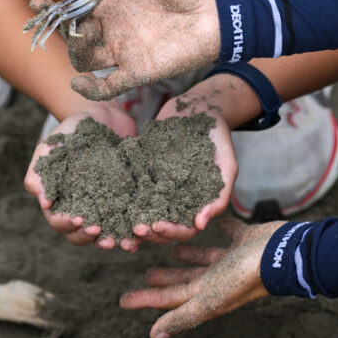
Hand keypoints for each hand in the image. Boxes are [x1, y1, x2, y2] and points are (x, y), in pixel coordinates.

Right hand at [23, 102, 145, 250]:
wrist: (100, 116)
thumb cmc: (70, 132)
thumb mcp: (50, 147)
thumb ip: (40, 172)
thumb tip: (44, 202)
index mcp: (60, 201)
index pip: (59, 222)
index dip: (67, 225)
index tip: (79, 219)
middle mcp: (81, 209)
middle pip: (81, 236)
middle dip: (92, 238)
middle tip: (103, 236)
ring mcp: (103, 207)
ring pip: (106, 234)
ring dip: (115, 241)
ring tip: (126, 244)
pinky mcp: (125, 200)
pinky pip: (128, 220)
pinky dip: (134, 229)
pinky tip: (143, 231)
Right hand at [30, 0, 220, 100]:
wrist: (218, 12)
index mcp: (112, 2)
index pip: (74, 7)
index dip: (53, 6)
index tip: (39, 1)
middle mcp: (112, 28)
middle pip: (72, 35)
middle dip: (60, 29)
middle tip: (61, 19)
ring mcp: (123, 51)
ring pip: (84, 59)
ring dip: (74, 52)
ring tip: (79, 38)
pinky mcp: (137, 71)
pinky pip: (107, 87)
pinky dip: (90, 90)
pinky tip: (80, 82)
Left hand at [120, 216, 286, 337]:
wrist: (282, 252)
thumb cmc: (245, 276)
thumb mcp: (210, 299)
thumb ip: (182, 316)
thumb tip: (153, 337)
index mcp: (208, 293)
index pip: (170, 297)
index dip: (146, 299)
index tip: (122, 299)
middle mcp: (219, 277)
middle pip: (185, 278)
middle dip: (165, 277)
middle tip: (146, 271)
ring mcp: (233, 259)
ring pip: (204, 256)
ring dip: (188, 253)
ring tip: (171, 247)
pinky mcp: (244, 238)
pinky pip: (227, 229)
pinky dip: (217, 223)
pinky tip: (207, 216)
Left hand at [127, 95, 236, 247]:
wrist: (199, 105)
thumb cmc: (218, 136)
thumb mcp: (226, 165)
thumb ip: (219, 195)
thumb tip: (200, 225)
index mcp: (197, 203)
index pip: (184, 229)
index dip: (171, 232)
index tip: (157, 226)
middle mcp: (177, 199)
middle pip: (162, 226)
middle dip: (149, 231)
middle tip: (136, 228)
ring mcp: (159, 185)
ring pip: (144, 212)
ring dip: (133, 221)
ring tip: (122, 222)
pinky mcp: (144, 170)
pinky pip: (132, 187)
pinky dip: (123, 197)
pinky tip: (111, 199)